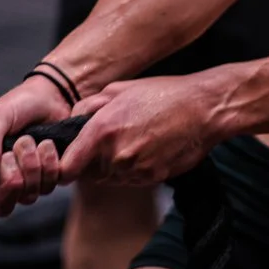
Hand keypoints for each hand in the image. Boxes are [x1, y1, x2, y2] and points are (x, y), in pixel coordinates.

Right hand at [0, 77, 70, 218]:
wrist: (53, 96)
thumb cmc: (19, 104)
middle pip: (0, 207)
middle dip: (8, 186)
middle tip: (11, 156)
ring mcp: (25, 180)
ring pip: (26, 198)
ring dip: (30, 169)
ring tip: (29, 140)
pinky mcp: (47, 177)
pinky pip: (49, 186)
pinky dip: (49, 166)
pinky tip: (47, 145)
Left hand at [56, 74, 222, 188]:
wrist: (203, 109)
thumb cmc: (162, 94)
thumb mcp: (119, 89)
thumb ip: (88, 106)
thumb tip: (71, 122)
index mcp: (102, 130)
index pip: (67, 168)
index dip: (64, 167)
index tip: (69, 162)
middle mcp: (115, 154)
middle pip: (89, 174)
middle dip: (95, 161)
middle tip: (116, 140)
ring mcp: (135, 170)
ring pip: (111, 178)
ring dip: (116, 166)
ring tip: (137, 140)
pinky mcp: (152, 178)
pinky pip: (132, 180)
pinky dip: (136, 169)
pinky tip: (150, 148)